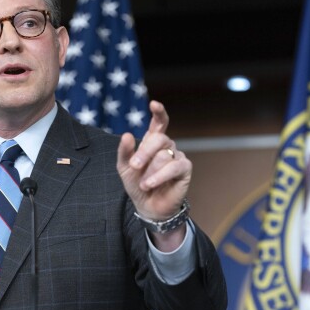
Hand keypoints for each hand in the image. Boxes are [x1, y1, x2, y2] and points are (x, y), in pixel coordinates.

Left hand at [117, 101, 191, 247]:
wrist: (147, 206)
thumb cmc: (136, 184)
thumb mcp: (124, 167)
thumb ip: (124, 151)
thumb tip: (127, 134)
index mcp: (152, 141)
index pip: (159, 122)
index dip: (158, 112)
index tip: (154, 104)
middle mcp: (167, 145)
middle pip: (159, 138)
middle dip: (144, 153)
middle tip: (134, 166)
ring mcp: (177, 156)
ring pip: (163, 155)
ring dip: (150, 172)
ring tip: (144, 183)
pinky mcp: (185, 169)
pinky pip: (173, 167)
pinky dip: (159, 176)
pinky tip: (149, 184)